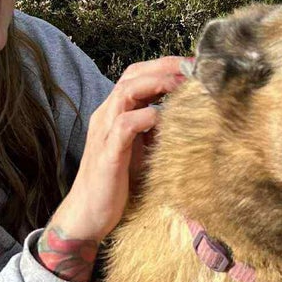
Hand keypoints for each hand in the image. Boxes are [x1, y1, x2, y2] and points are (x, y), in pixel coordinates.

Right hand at [51, 55, 189, 243]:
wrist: (87, 215)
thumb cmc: (115, 186)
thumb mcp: (140, 153)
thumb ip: (155, 134)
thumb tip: (185, 121)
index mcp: (114, 114)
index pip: (136, 76)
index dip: (163, 67)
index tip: (193, 67)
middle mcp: (106, 116)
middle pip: (132, 75)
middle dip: (165, 67)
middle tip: (193, 67)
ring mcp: (104, 132)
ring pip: (127, 91)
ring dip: (157, 84)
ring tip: (183, 85)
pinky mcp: (108, 152)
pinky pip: (126, 124)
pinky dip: (147, 117)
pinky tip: (165, 120)